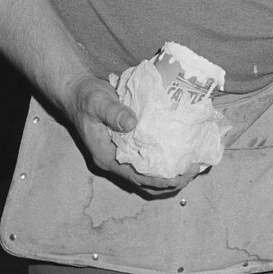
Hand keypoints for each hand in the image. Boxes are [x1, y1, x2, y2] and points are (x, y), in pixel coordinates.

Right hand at [64, 74, 200, 196]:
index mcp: (106, 157)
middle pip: (146, 182)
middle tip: (194, 169)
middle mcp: (115, 162)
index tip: (182, 175)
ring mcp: (121, 156)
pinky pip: (148, 161)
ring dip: (169, 175)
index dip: (160, 180)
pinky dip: (164, 162)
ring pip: (148, 175)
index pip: (137, 177)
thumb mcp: (97, 101)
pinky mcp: (128, 147)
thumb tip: (131, 123)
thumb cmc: (86, 97)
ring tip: (192, 166)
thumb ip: (112, 112)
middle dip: (171, 181)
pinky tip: (180, 154)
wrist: (78, 92)